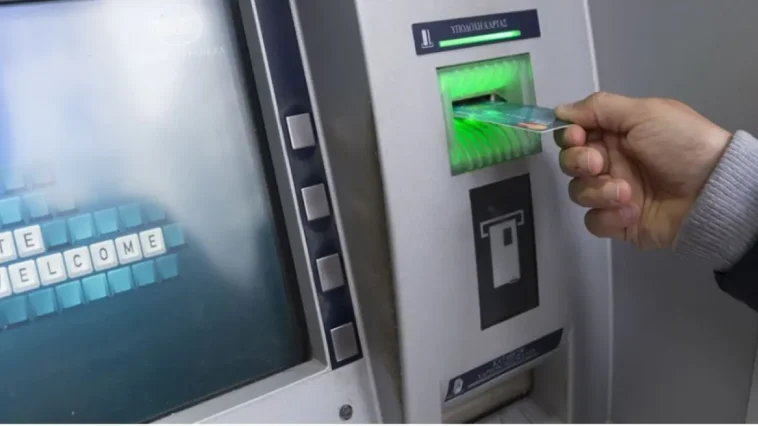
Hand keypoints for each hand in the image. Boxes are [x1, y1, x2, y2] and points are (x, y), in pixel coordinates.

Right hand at [554, 92, 731, 248]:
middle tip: (600, 164)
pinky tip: (631, 211)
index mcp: (615, 134)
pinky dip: (608, 217)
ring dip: (598, 191)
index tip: (577, 137)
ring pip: (578, 192)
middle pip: (570, 162)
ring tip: (626, 193)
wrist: (711, 191)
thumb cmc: (680, 144)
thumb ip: (599, 107)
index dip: (568, 136)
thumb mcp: (644, 113)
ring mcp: (612, 193)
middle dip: (578, 162)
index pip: (574, 134)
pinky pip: (593, 221)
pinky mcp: (618, 222)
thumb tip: (560, 110)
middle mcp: (610, 162)